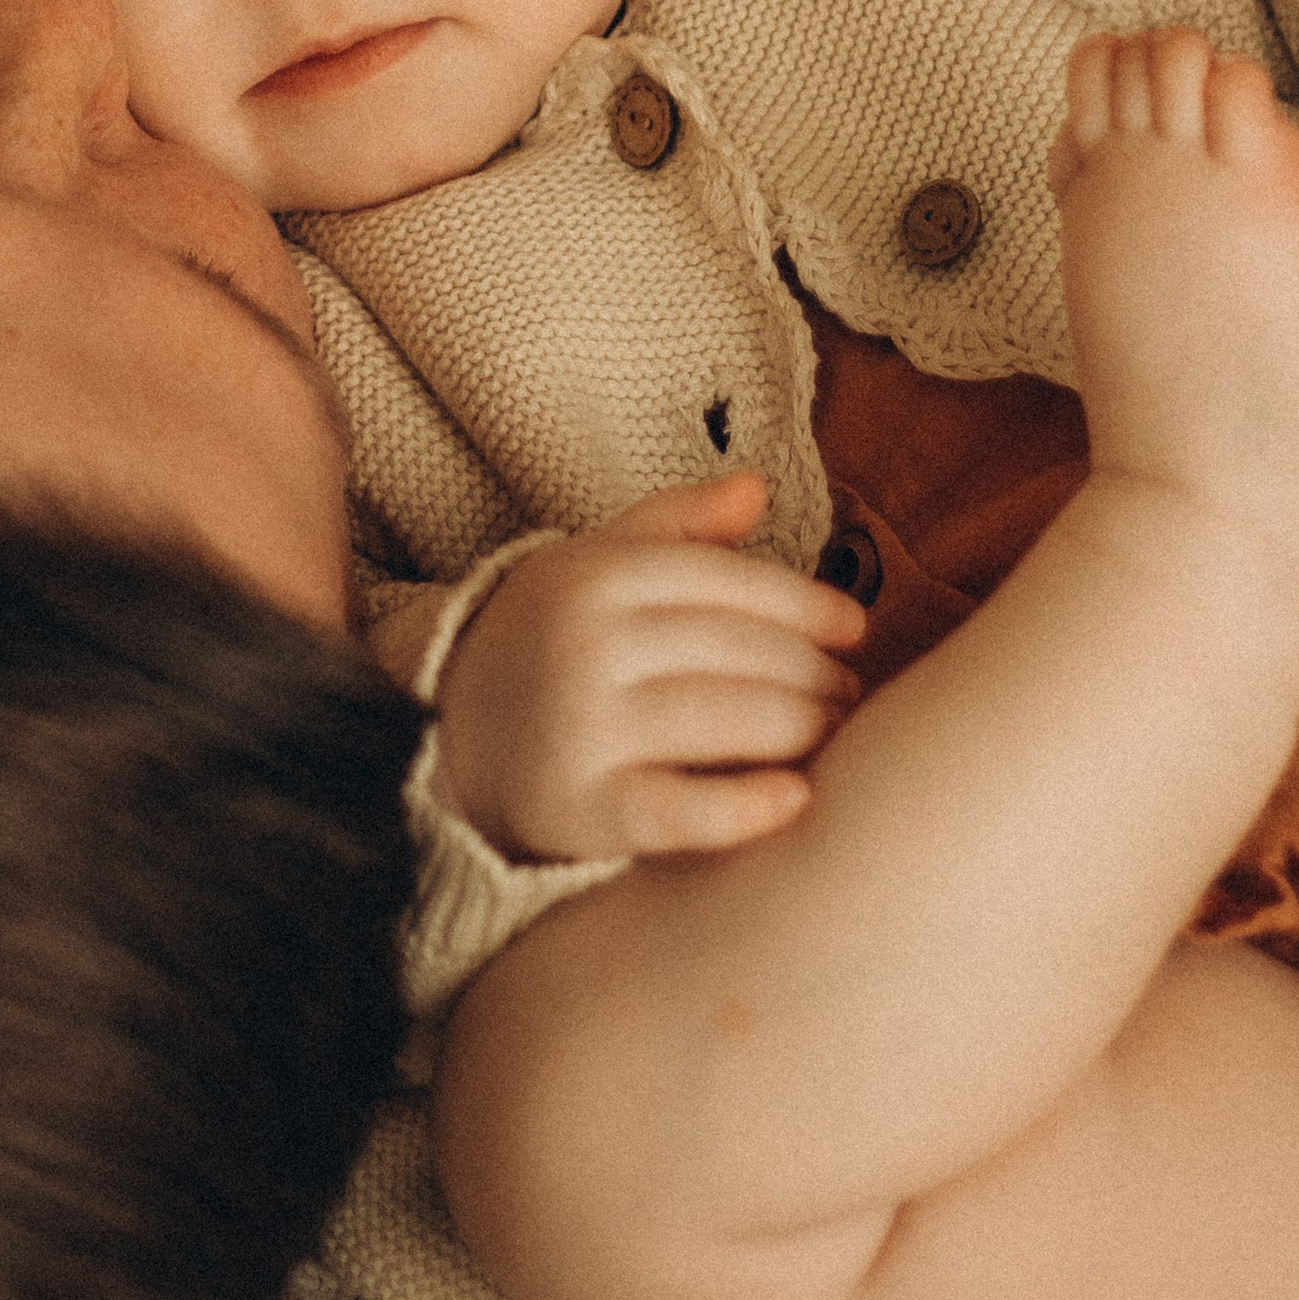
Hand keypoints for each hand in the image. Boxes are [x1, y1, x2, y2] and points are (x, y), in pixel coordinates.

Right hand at [431, 472, 871, 862]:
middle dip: (812, 673)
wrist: (443, 743)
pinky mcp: (579, 809)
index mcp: (594, 575)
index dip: (804, 603)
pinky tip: (796, 800)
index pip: (726, 581)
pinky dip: (746, 808)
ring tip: (830, 736)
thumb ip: (675, 525)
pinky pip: (682, 811)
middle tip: (850, 693)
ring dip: (799, 729)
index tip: (855, 628)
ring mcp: (580, 726)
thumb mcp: (592, 568)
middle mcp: (585, 643)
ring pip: (725, 720)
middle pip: (738, 650)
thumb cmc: (547, 647)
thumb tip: (757, 487)